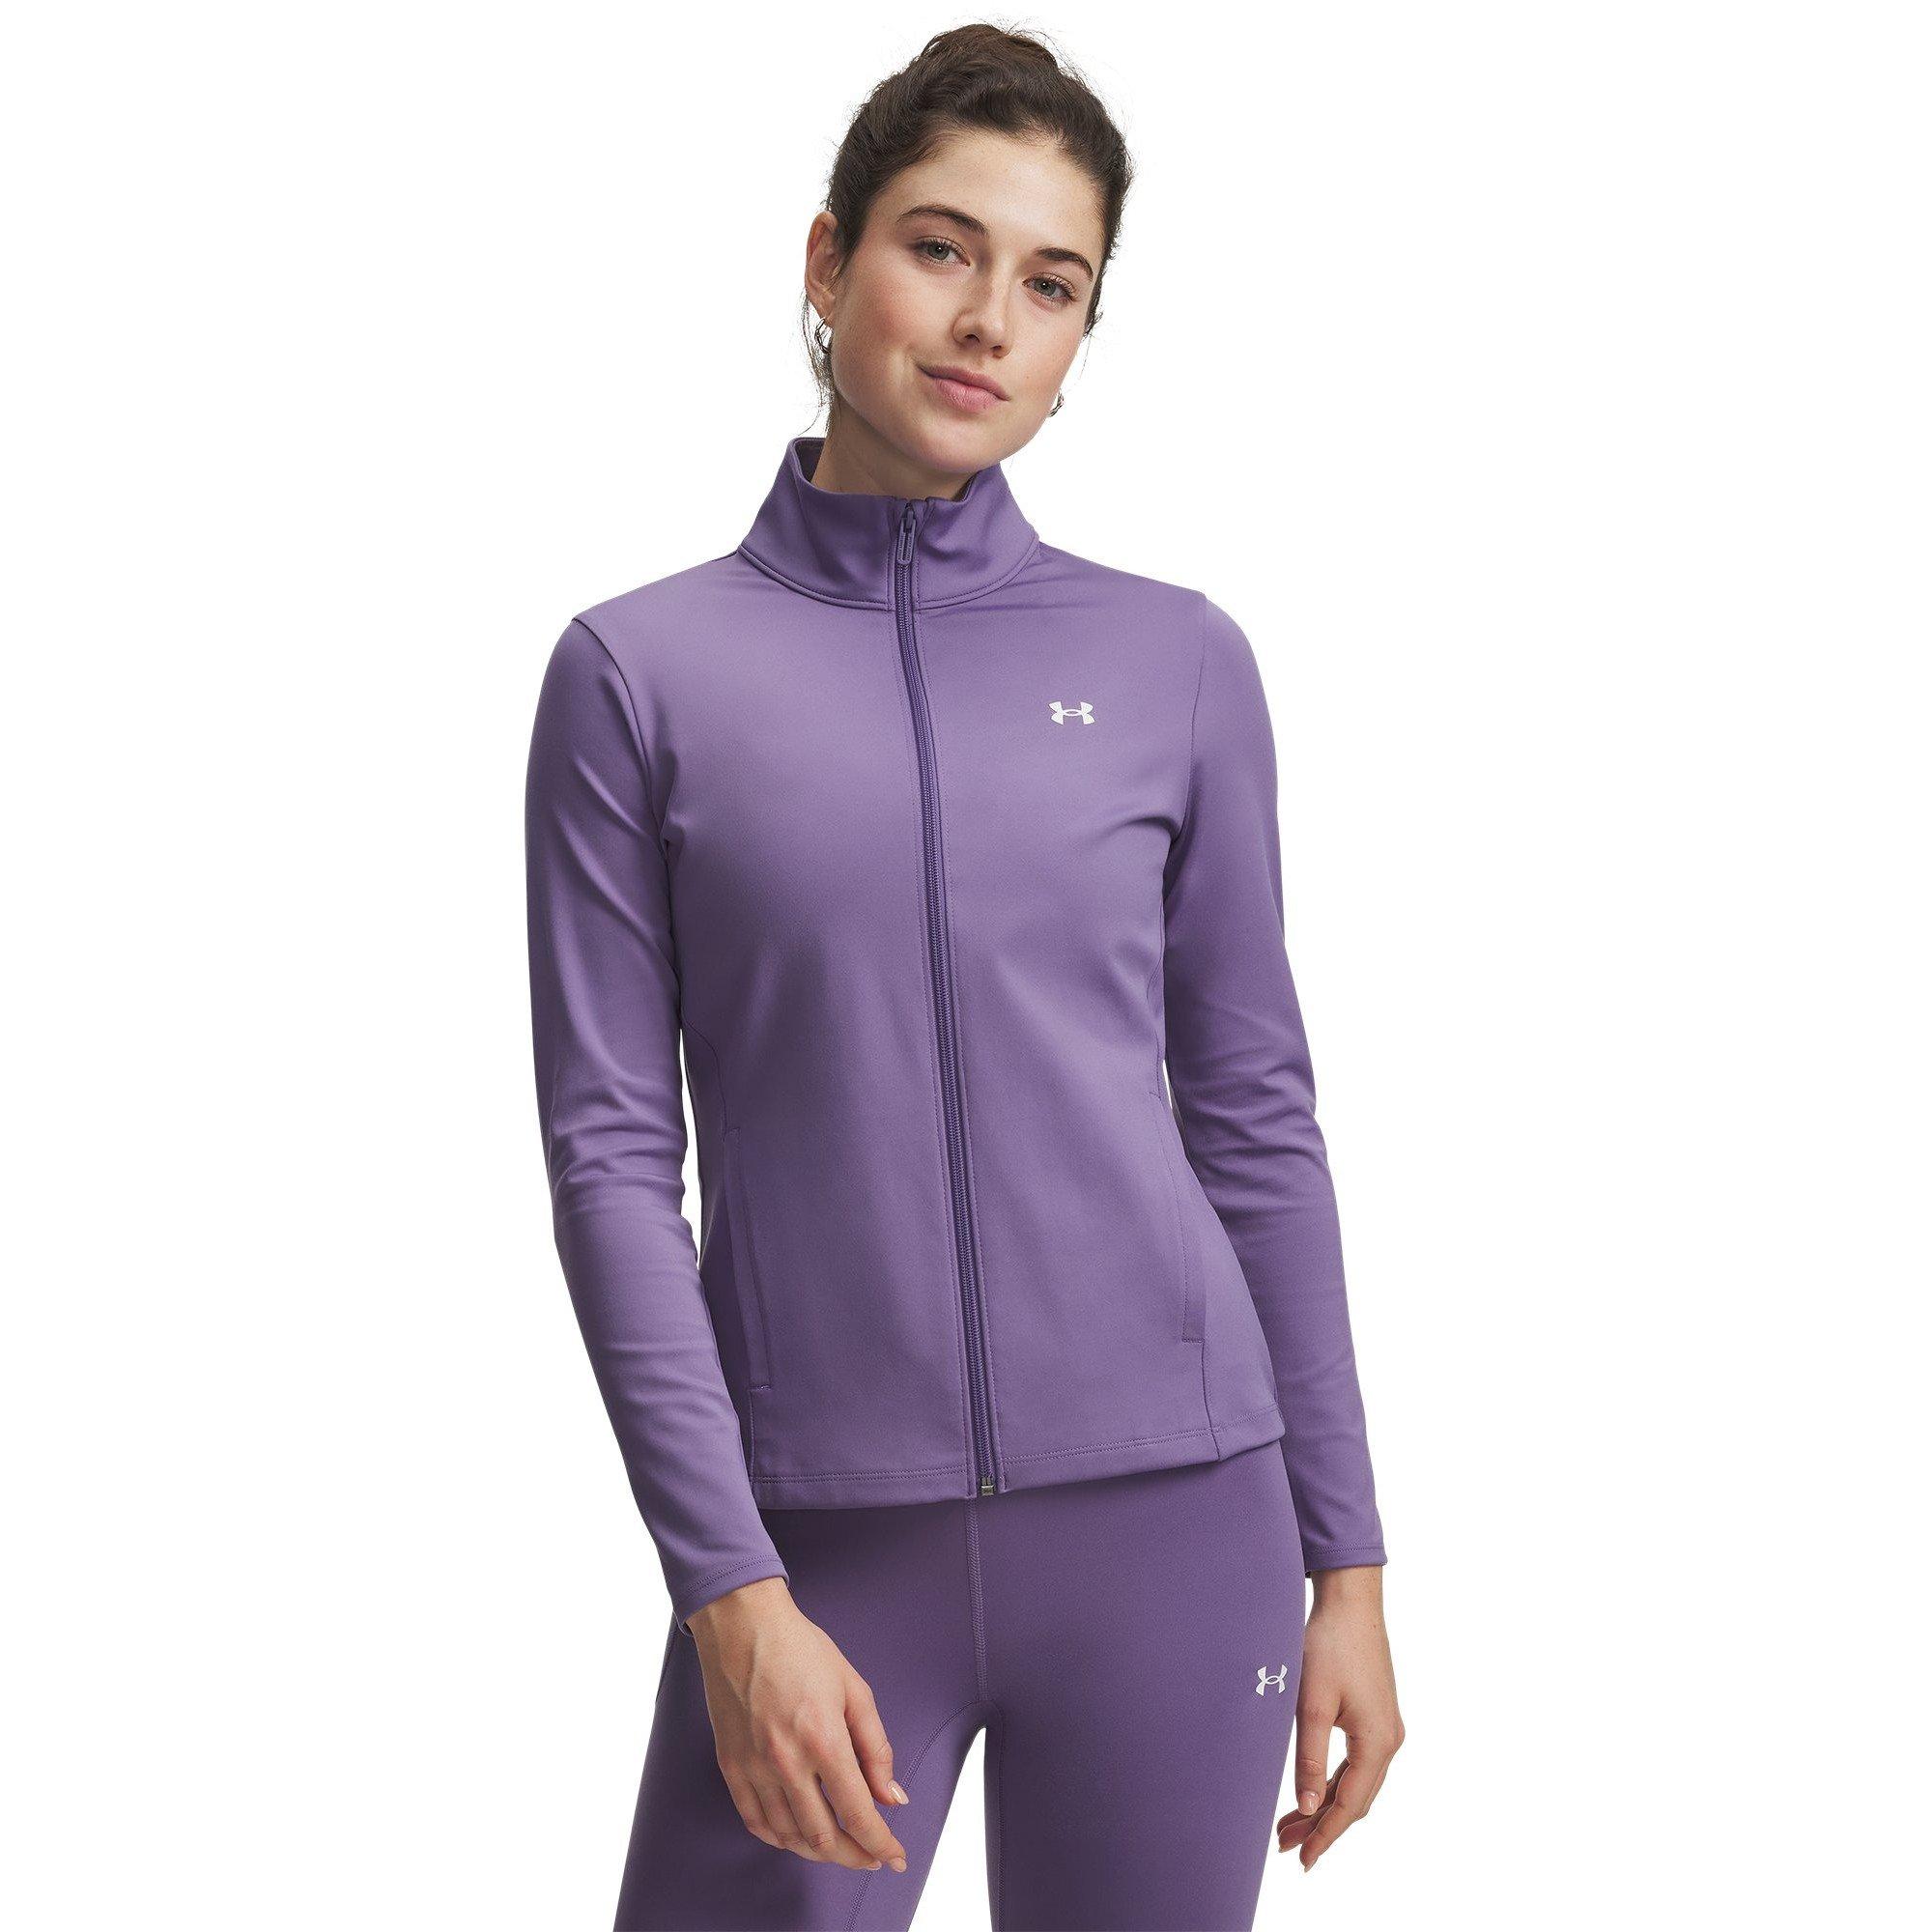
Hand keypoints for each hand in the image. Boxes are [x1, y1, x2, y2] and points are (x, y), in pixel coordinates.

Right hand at [687, 1577, 910, 1873]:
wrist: (744, 1627)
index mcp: (824, 1739)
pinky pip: (756, 1822)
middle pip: (824, 1838)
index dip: (881, 1844)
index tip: (896, 1857)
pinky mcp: (731, 1767)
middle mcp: (786, 1762)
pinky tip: (797, 1836)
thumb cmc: (802, 1650)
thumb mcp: (854, 1689)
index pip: (858, 1814)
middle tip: (872, 1856)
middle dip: (855, 1856)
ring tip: (840, 1846)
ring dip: (819, 1852)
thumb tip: (892, 1797)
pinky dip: (780, 1839)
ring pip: (789, 1837)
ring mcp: (754, 1768)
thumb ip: (876, 1748)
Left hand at [1276, 1565, 1402, 1870]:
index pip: (1350, 1805)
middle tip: (1285, 1847)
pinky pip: (1356, 1763)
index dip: (1325, 1836)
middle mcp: (1389, 1741)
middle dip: (1321, 1825)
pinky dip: (1333, 1781)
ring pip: (1355, 1783)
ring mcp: (1385, 1728)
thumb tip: (1305, 1807)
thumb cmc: (1330, 1646)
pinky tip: (1312, 1789)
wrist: (1350, 1601)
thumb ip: (1309, 1757)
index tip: (1303, 1861)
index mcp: (1377, 1743)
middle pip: (1355, 1800)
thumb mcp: (1312, 1704)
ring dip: (1325, 1804)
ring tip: (1290, 1826)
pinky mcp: (1376, 1715)